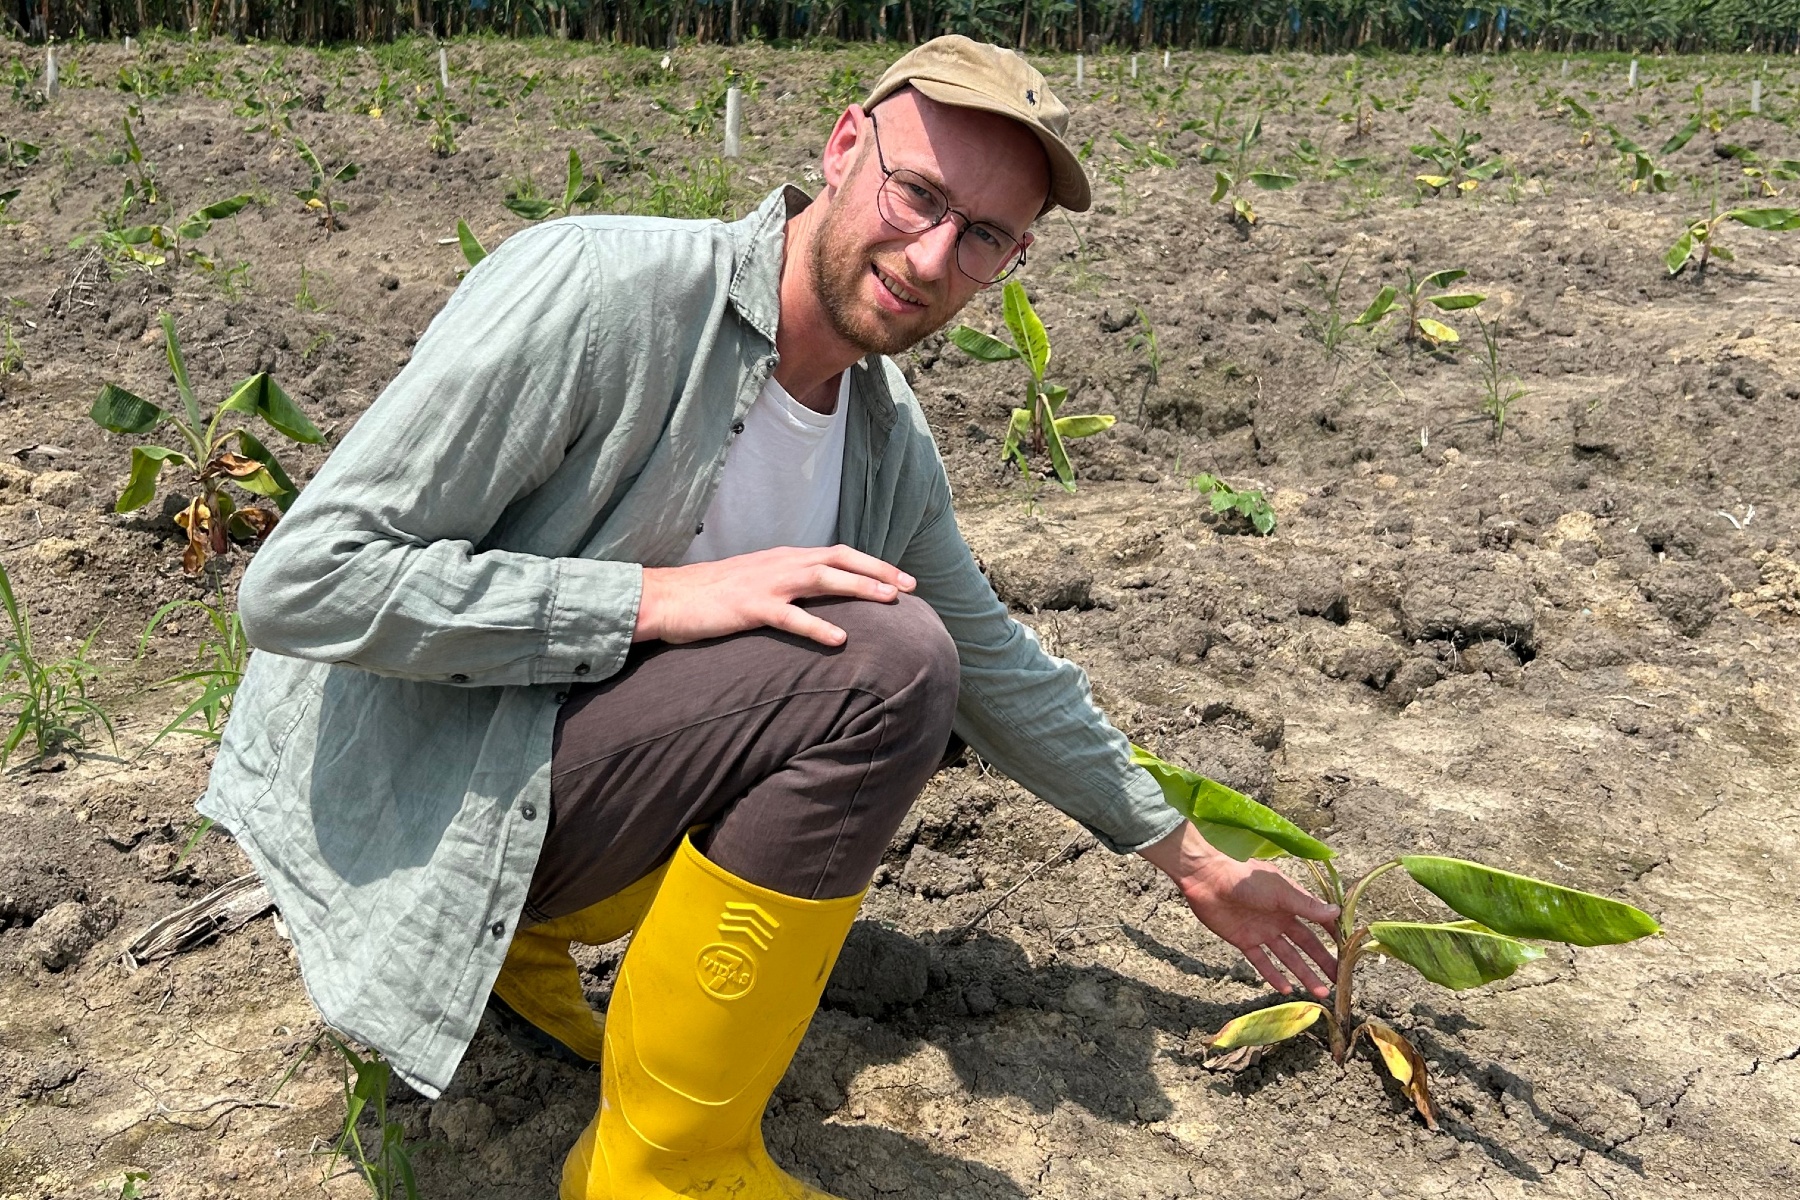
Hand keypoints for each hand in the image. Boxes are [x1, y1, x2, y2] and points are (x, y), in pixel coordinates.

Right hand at [636, 544, 915, 646]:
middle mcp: (781, 564)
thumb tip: (818, 599)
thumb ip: (788, 587)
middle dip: (878, 570)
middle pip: (839, 559)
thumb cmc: (712, 595)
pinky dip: (817, 628)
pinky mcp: (750, 608)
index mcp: (784, 558)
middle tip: (911, 586)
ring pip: (822, 580)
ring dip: (859, 587)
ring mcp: (766, 584)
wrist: (667, 598)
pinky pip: (790, 618)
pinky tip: (840, 640)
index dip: (872, 563)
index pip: (838, 554)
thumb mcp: (757, 583)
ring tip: (890, 599)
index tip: (902, 577)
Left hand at [1140, 822, 1340, 998]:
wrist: (1207, 877)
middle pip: (1306, 944)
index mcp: (1291, 902)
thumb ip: (1307, 906)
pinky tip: (1287, 989)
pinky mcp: (1243, 940)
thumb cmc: (1246, 877)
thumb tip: (1337, 912)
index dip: (1332, 936)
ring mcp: (1262, 930)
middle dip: (1322, 961)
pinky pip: (1261, 962)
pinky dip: (1273, 976)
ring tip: (1321, 992)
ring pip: (1287, 957)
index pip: (1317, 921)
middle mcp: (1279, 918)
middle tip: (1339, 980)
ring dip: (1303, 974)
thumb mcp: (1281, 891)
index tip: (1348, 952)